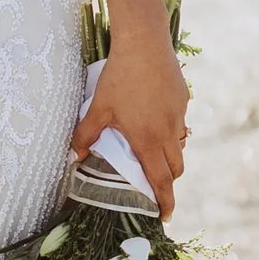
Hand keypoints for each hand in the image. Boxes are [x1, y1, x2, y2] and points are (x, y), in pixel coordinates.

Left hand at [74, 26, 188, 220]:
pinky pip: (180, 124)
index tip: (165, 216)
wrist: (145, 43)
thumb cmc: (120, 77)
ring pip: (180, 145)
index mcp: (148, 140)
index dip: (165, 201)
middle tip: (156, 186)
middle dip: (168, 181)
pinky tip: (156, 118)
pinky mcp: (183, 99)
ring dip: (171, 156)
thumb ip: (86, 134)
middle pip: (175, 168)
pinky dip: (172, 131)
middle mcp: (168, 132)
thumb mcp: (98, 107)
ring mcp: (179, 115)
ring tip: (155, 154)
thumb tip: (75, 155)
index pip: (161, 181)